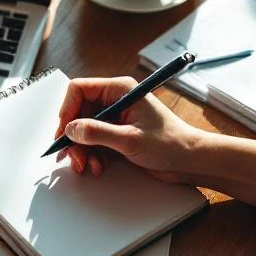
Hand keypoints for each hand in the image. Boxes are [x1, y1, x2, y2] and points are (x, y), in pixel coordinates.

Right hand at [55, 76, 255, 208]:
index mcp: (120, 90)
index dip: (67, 110)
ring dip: (81, 150)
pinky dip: (90, 155)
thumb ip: (98, 133)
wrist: (190, 161)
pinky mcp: (116, 134)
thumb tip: (72, 129)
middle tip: (72, 156)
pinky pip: (92, 142)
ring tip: (88, 165)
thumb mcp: (130, 139)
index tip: (64, 131)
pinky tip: (97, 166)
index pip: (79, 89)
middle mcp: (115, 100)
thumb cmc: (171, 143)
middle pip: (77, 112)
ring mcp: (115, 118)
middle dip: (73, 136)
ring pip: (82, 130)